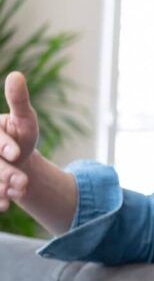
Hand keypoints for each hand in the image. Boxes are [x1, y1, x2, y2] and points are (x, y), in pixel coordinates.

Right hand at [1, 71, 38, 210]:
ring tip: (19, 193)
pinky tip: (6, 205)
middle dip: (5, 173)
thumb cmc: (21, 133)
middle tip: (22, 182)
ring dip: (0, 188)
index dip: (2, 144)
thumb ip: (19, 101)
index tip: (16, 152)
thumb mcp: (25, 118)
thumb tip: (16, 75)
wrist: (20, 159)